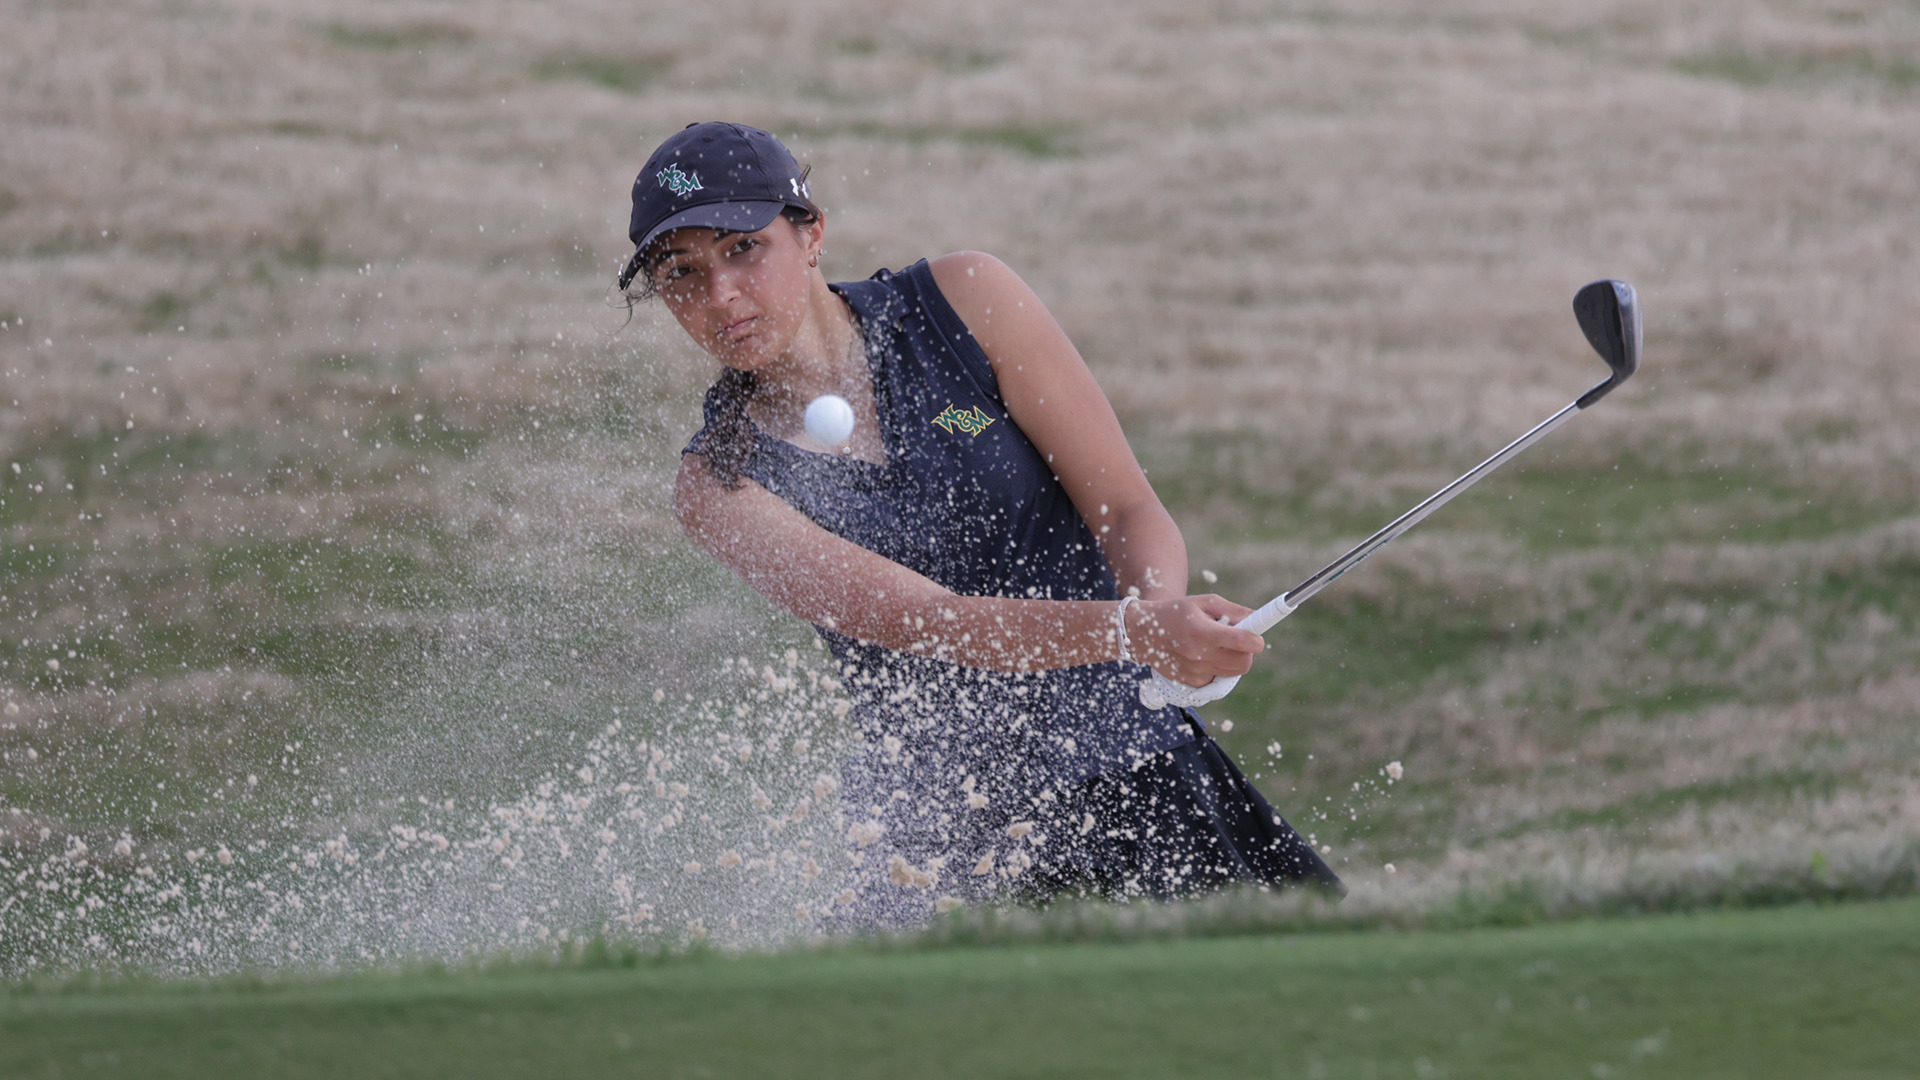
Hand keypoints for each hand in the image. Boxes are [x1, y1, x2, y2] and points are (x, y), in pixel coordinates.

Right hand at [1126, 594, 1264, 686]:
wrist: (1143, 634)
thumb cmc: (1176, 613)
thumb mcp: (1204, 602)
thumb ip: (1233, 610)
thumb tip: (1257, 619)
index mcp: (1203, 632)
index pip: (1242, 642)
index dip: (1257, 640)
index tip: (1257, 636)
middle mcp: (1199, 655)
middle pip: (1244, 663)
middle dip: (1248, 652)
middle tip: (1238, 640)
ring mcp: (1195, 672)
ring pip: (1233, 673)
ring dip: (1234, 660)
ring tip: (1218, 646)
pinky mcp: (1192, 682)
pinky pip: (1218, 677)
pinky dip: (1218, 667)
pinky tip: (1202, 655)